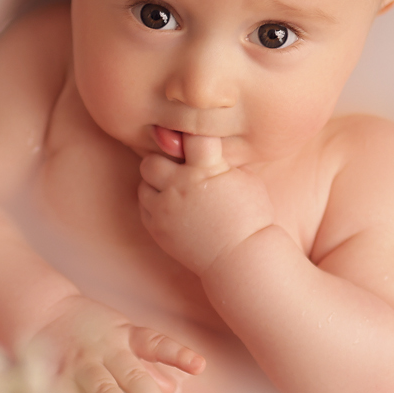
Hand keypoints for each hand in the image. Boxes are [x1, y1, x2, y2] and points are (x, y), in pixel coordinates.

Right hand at [29, 296, 203, 392]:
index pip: (156, 344)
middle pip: (133, 375)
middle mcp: (105, 350)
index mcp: (124, 337)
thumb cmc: (89, 327)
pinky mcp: (56, 377)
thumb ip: (148, 363)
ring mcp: (80, 364)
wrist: (42, 310)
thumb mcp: (122, 335)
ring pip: (103, 390)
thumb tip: (173, 388)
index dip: (178, 354)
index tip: (200, 367)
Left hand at [137, 134, 276, 273]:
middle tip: (178, 170)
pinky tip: (173, 207)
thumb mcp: (246, 178)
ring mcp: (165, 208)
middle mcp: (179, 185)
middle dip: (163, 164)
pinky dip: (154, 204)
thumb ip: (223, 160)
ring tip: (175, 190)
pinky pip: (143, 206)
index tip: (192, 140)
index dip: (190, 134)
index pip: (189, 135)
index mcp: (205, 169)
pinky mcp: (157, 228)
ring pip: (143, 183)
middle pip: (151, 160)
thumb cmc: (250, 217)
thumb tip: (208, 146)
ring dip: (156, 184)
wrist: (240, 258)